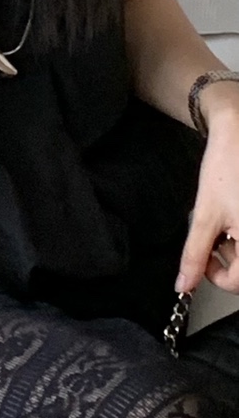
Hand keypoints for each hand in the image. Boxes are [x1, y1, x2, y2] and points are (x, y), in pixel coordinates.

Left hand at [177, 108, 238, 295]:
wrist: (238, 133)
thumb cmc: (226, 168)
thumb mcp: (205, 217)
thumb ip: (195, 255)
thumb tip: (184, 285)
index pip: (238, 282)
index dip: (215, 276)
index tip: (201, 261)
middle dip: (227, 258)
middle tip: (213, 236)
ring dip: (236, 246)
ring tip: (224, 220)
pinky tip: (234, 213)